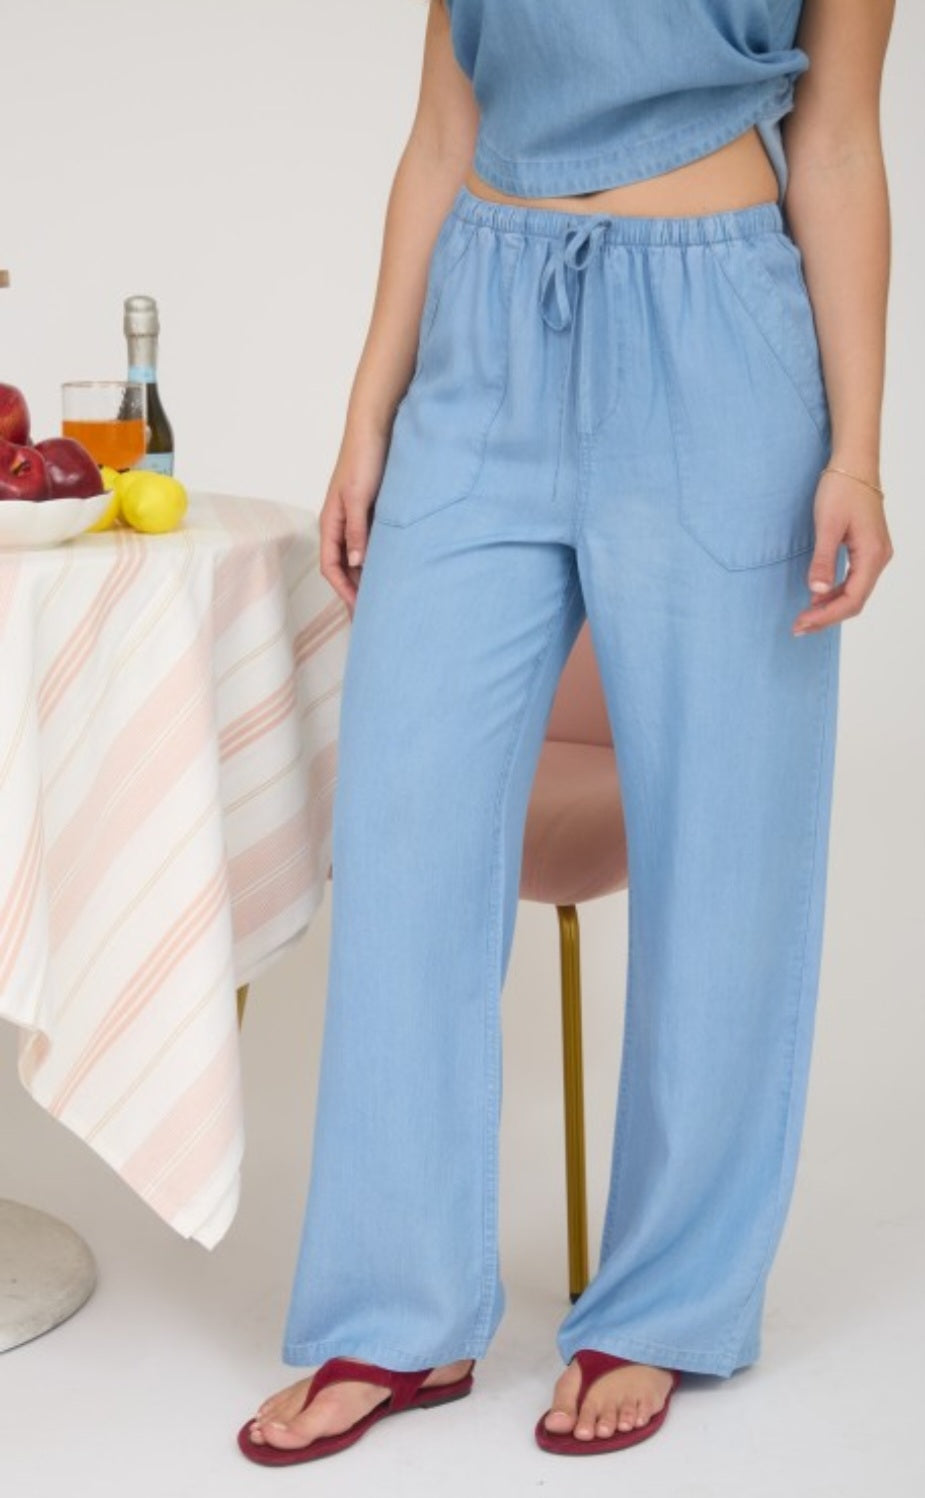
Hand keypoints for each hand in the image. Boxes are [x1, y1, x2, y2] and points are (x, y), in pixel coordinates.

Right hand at [318, 423, 390, 614]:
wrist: (374, 428)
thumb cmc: (363, 458)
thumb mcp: (357, 497)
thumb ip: (357, 530)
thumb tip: (355, 563)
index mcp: (330, 522)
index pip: (331, 567)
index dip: (343, 591)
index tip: (359, 610)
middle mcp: (340, 523)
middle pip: (343, 566)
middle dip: (353, 591)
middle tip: (371, 615)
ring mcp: (354, 518)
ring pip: (356, 556)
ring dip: (365, 577)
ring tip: (382, 598)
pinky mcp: (369, 511)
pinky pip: (369, 543)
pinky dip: (376, 560)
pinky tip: (391, 569)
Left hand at [792, 467, 893, 635]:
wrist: (854, 465)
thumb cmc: (841, 489)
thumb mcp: (827, 525)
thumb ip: (823, 560)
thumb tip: (816, 591)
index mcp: (872, 555)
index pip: (852, 599)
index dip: (826, 616)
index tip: (802, 623)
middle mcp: (879, 558)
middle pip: (855, 601)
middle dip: (827, 617)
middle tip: (798, 627)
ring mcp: (875, 554)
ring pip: (855, 592)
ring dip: (830, 607)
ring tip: (805, 617)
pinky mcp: (868, 550)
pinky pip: (854, 580)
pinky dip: (836, 592)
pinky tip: (817, 597)